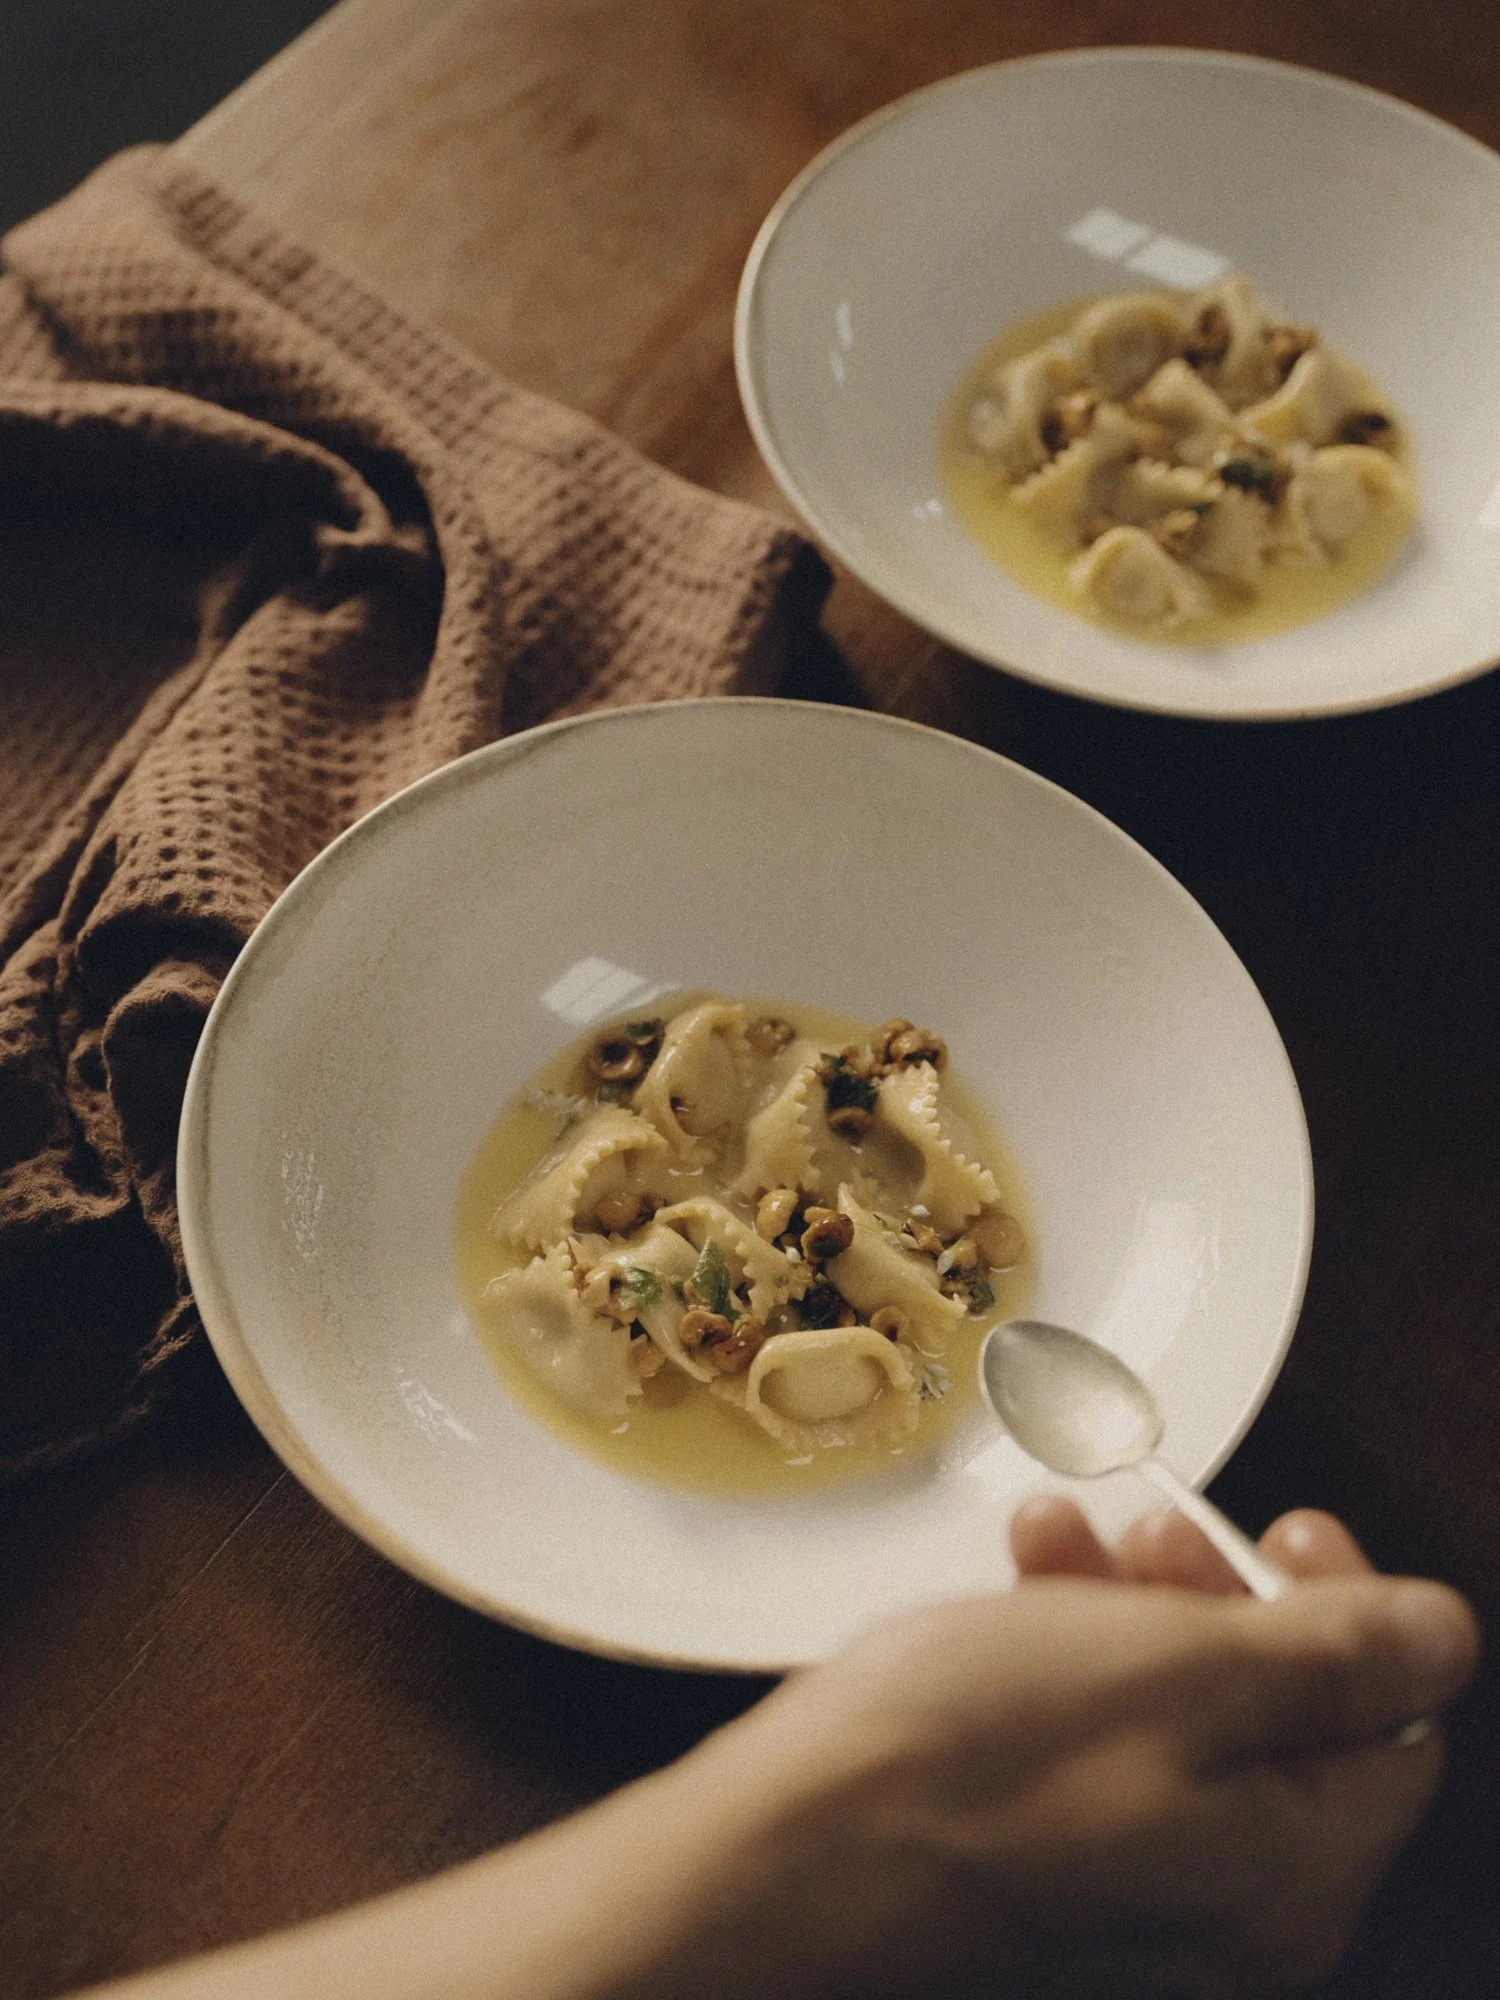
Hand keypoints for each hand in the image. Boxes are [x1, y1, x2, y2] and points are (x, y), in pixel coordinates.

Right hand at [682, 1507, 1476, 1999]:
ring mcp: (1133, 1913)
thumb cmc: (959, 1769)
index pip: (1391, 1721)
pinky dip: (1065, 1667)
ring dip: (1127, 1611)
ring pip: (1175, 1726)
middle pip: (1277, 1720)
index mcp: (1291, 1873)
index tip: (1275, 1527)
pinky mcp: (1047, 1891)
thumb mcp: (1176, 1669)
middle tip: (1150, 1527)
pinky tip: (1009, 1603)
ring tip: (1055, 1541)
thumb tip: (1442, 1636)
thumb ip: (1332, 1656)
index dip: (1340, 1605)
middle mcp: (1228, 1917)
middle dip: (1214, 1595)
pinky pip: (1096, 1761)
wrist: (777, 1865)